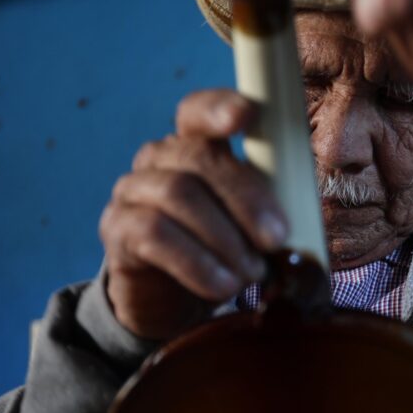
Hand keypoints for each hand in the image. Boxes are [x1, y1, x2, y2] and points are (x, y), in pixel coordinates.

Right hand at [99, 90, 287, 339]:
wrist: (172, 305)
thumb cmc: (221, 255)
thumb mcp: (252, 229)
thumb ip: (270, 212)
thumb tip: (295, 227)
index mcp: (195, 146)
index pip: (198, 111)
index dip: (219, 107)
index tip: (245, 117)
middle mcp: (159, 160)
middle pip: (199, 157)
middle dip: (246, 197)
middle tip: (277, 239)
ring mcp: (133, 191)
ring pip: (178, 192)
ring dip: (224, 237)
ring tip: (251, 274)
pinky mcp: (117, 230)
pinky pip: (155, 234)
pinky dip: (197, 263)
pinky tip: (222, 287)